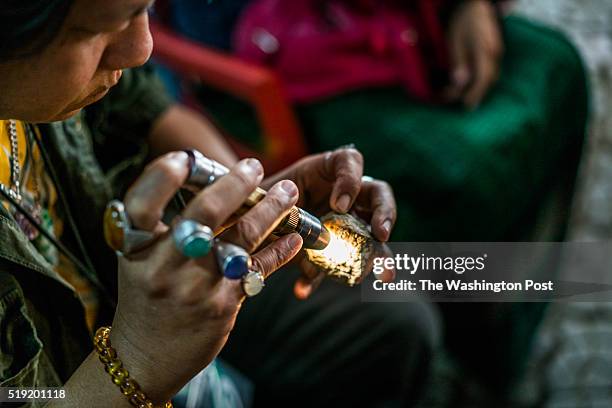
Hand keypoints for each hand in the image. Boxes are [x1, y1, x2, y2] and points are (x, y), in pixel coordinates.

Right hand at [109, 153, 302, 402]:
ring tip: (289, 191)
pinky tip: (295, 237)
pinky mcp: (223, 306)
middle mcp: (163, 268)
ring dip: (270, 210)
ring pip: (241, 238)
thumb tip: (209, 183)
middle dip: (235, 184)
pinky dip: (280, 250)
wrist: (145, 358)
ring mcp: (195, 289)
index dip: (163, 176)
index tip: (188, 157)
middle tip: (254, 166)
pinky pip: (258, 269)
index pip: (142, 204)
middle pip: (203, 215)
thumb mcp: (140, 262)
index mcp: (134, 251)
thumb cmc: (146, 297)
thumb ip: (162, 228)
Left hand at [263, 147, 396, 297]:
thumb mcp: (263, 193)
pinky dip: (316, 278)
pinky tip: (301, 288)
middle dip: (385, 214)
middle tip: (381, 235)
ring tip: (383, 275)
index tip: (339, 205)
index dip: (350, 180)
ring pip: (372, 235)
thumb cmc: (256, 197)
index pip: (351, 162)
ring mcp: (343, 223)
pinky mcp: (329, 251)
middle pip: (378, 195)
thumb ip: (272, 202)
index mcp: (326, 171)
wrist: (244, 222)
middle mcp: (342, 194)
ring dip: (379, 255)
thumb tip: (282, 218)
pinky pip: (332, 267)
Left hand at [444, 0, 503, 108]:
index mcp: (485, 51)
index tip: (466, 105)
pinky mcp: (495, 51)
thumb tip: (460, 83)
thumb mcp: (455, 41)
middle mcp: (495, 53)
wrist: (476, 4)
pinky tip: (473, 84)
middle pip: (489, 80)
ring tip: (467, 98)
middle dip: (477, 95)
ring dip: (480, 89)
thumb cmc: (463, 21)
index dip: (474, 94)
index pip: (482, 79)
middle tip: (465, 106)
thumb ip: (458, 62)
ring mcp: (497, 52)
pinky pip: (491, 70)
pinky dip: (482, 80)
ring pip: (491, 76)